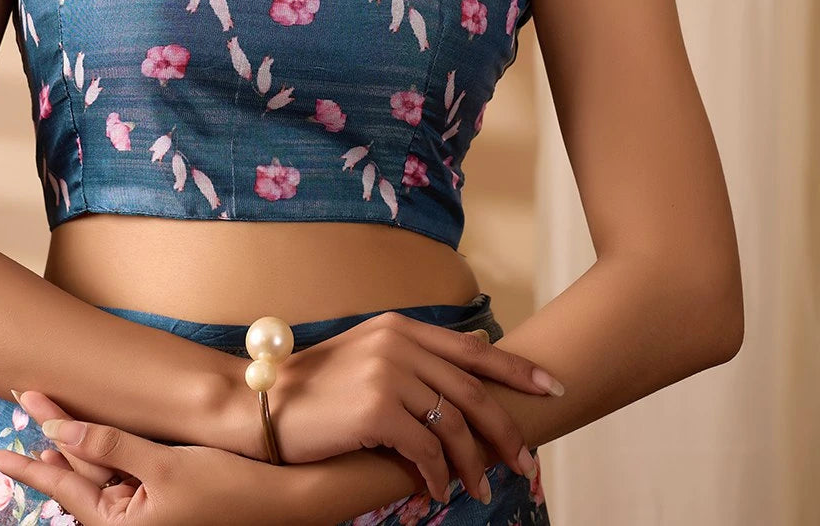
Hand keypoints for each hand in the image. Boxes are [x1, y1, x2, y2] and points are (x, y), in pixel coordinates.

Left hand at [0, 389, 290, 525]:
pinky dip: (101, 454)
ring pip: (95, 476)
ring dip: (71, 447)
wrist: (285, 504)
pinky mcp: (160, 505)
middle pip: (74, 477)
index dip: (40, 432)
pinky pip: (118, 478)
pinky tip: (87, 440)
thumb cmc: (229, 489)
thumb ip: (110, 446)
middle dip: (44, 445)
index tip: (22, 397)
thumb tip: (59, 430)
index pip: (65, 473)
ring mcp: (142, 517)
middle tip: (18, 406)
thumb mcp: (165, 464)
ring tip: (41, 422)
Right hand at [270, 312, 551, 504]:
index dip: (517, 371)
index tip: (553, 388)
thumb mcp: (372, 354)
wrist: (266, 405)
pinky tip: (438, 491)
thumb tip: (475, 355)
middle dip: (506, 431)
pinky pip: (425, 450)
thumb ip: (418, 355)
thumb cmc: (320, 387)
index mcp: (402, 327)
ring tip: (480, 491)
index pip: (473, 351)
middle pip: (472, 392)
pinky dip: (439, 475)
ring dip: (473, 465)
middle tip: (527, 463)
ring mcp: (388, 373)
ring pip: (454, 426)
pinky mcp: (376, 408)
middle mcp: (399, 343)